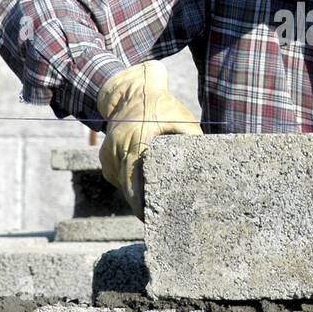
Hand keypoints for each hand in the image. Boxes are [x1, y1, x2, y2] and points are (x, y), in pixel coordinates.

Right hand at [97, 60, 201, 218]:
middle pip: (125, 187)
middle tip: (151, 220)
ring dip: (133, 194)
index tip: (148, 217)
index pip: (133, 180)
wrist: (132, 90)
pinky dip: (127, 183)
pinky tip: (141, 183)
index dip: (139, 202)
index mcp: (135, 140)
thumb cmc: (161, 105)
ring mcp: (108, 153)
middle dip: (137, 206)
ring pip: (120, 183)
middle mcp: (117, 148)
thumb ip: (192, 138)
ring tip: (150, 205)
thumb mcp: (181, 117)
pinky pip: (116, 176)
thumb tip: (207, 161)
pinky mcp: (105, 156)